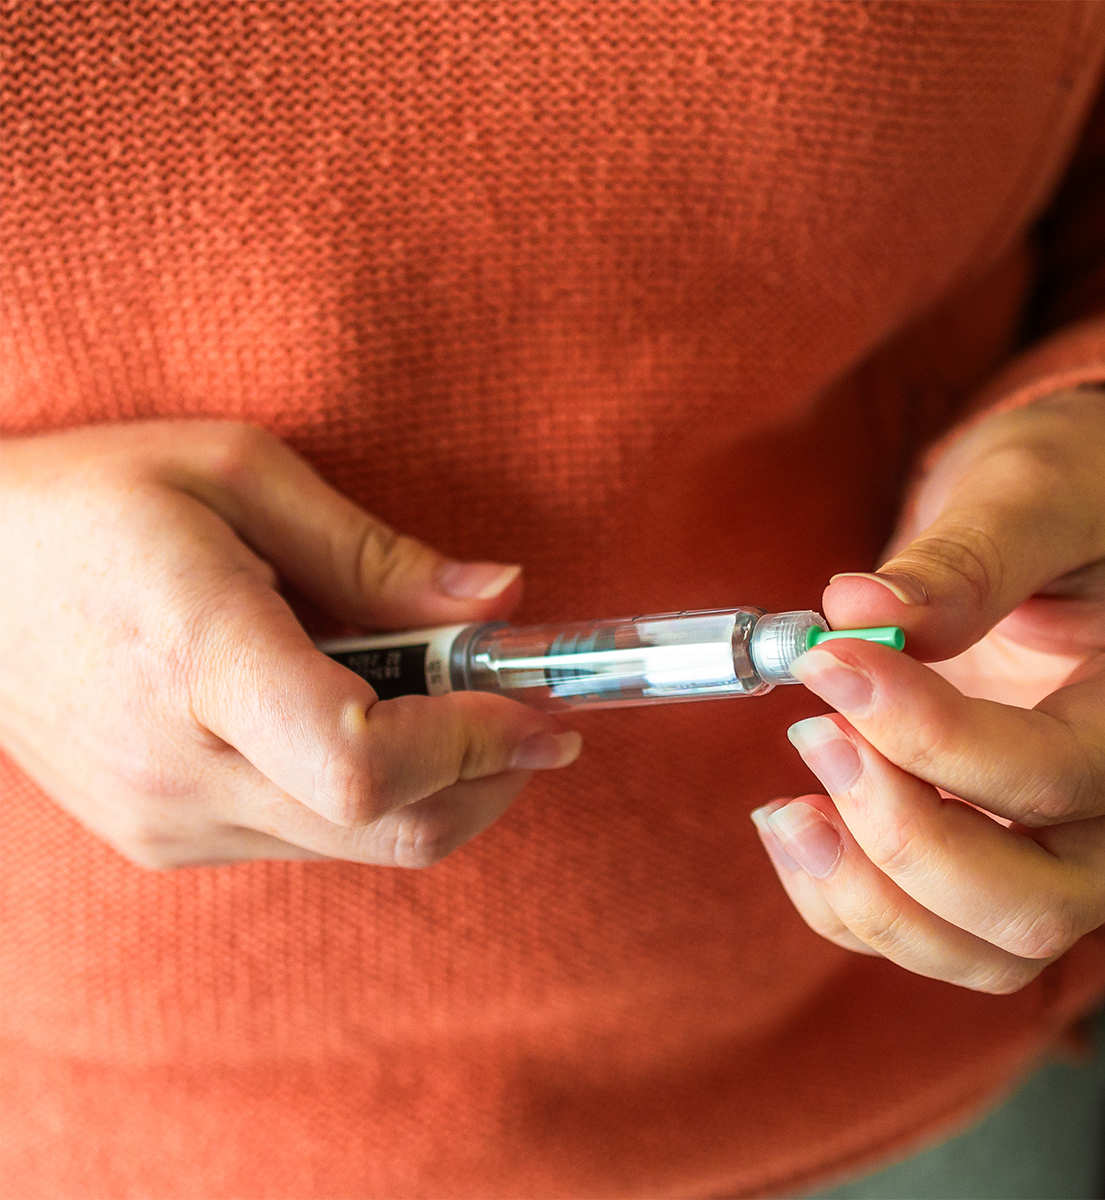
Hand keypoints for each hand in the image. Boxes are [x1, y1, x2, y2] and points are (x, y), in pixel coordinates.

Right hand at [0, 422, 580, 868]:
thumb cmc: (95, 503)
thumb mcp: (237, 473)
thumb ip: (375, 552)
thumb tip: (500, 599)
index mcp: (199, 659)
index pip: (366, 764)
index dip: (476, 745)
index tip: (539, 709)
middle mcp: (180, 770)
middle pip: (389, 828)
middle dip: (490, 778)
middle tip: (531, 718)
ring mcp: (168, 821)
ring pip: (361, 845)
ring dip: (440, 784)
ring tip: (449, 702)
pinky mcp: (166, 838)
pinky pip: (311, 838)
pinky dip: (374, 796)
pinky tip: (368, 722)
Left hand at [753, 388, 1104, 992]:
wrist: (1088, 522)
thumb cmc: (1082, 494)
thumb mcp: (1039, 490)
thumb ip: (964, 557)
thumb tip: (855, 613)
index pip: (1056, 775)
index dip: (927, 736)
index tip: (829, 659)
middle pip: (1034, 906)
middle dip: (903, 841)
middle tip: (815, 734)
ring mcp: (1067, 843)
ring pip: (983, 948)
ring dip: (869, 897)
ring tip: (787, 807)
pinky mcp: (1000, 848)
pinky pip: (931, 931)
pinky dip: (848, 901)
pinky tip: (796, 820)